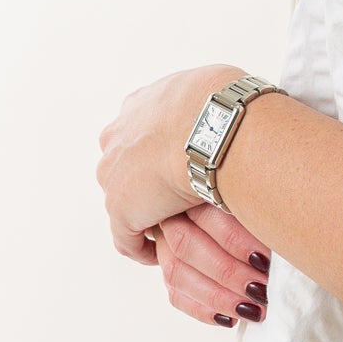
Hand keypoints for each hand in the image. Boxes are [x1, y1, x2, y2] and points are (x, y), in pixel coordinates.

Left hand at [97, 62, 245, 261]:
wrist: (216, 128)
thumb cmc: (225, 104)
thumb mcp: (215, 87)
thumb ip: (205, 99)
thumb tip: (227, 106)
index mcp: (138, 106)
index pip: (140, 132)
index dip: (158, 150)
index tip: (177, 161)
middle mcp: (118, 136)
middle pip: (124, 165)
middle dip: (144, 180)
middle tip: (174, 196)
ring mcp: (115, 174)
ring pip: (125, 199)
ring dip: (146, 212)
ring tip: (173, 227)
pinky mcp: (121, 209)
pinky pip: (127, 238)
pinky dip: (143, 248)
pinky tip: (162, 254)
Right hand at [149, 205, 273, 328]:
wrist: (227, 193)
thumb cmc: (253, 193)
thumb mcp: (254, 193)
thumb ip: (257, 210)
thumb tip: (282, 240)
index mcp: (190, 183)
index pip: (205, 211)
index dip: (235, 240)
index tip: (265, 260)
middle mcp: (170, 210)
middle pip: (186, 243)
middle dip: (226, 272)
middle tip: (261, 289)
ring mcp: (163, 238)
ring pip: (176, 271)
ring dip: (216, 295)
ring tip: (251, 309)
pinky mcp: (166, 264)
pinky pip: (175, 292)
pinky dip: (202, 308)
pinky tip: (228, 318)